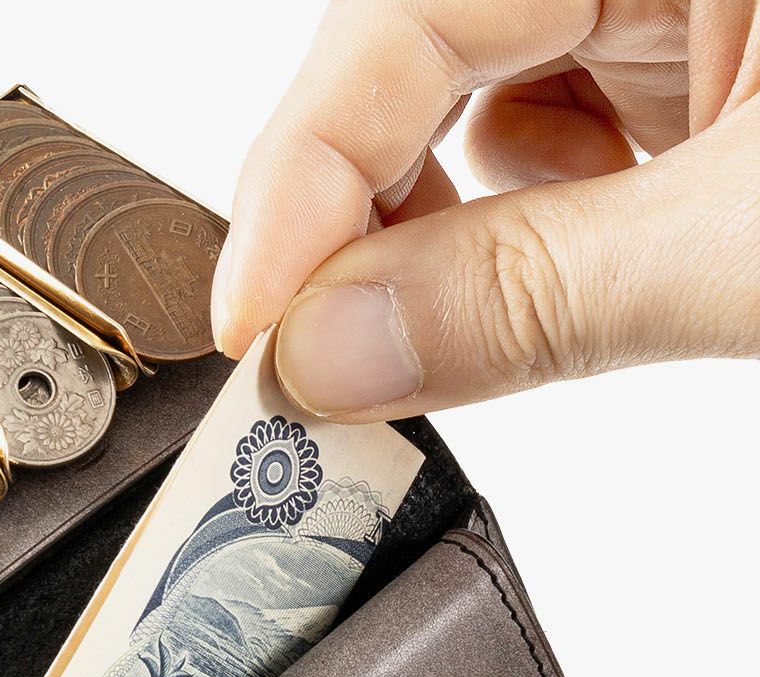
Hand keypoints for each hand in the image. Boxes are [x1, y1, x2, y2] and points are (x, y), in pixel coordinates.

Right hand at [212, 0, 759, 417]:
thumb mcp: (747, 246)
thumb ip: (530, 294)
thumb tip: (322, 357)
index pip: (400, 15)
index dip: (301, 178)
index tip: (250, 333)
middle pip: (412, 63)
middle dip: (359, 217)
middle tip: (317, 357)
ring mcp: (677, 11)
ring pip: (471, 119)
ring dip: (443, 236)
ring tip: (462, 329)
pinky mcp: (696, 83)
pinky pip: (544, 154)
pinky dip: (522, 241)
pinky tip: (566, 285)